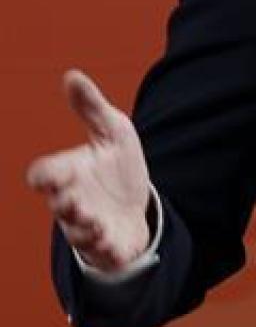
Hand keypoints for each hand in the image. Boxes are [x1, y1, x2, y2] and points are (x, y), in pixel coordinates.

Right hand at [25, 70, 153, 272]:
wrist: (139, 204)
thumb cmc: (116, 168)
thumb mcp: (112, 132)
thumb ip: (91, 107)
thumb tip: (72, 75)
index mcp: (68, 175)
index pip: (44, 176)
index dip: (44, 176)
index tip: (49, 175)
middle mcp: (73, 203)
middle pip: (59, 206)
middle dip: (64, 204)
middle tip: (69, 200)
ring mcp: (89, 227)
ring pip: (79, 233)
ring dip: (84, 228)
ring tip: (93, 223)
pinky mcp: (109, 245)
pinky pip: (103, 252)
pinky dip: (105, 249)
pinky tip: (112, 243)